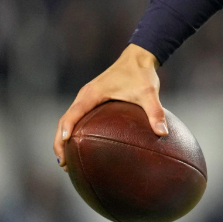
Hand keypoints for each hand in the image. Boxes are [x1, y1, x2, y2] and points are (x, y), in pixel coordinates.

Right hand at [54, 44, 166, 171]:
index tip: (65, 144)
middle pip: (64, 120)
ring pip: (68, 120)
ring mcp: (86, 98)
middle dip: (60, 142)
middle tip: (64, 163)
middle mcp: (85, 95)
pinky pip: (77, 118)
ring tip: (67, 161)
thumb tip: (163, 133)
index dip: (66, 129)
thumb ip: (155, 112)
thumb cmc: (142, 73)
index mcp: (92, 93)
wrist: (138, 57)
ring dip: (63, 139)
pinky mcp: (91, 100)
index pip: (73, 113)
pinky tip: (82, 147)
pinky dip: (74, 132)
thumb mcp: (149, 92)